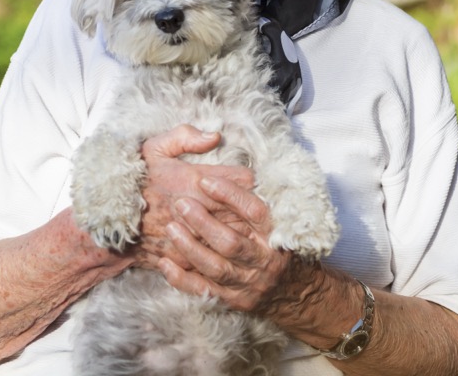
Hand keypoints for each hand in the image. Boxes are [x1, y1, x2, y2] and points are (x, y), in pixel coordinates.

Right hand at [133, 125, 254, 269]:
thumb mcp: (154, 148)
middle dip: (251, 208)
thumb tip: (214, 136)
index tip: (247, 179)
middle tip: (253, 205)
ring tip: (244, 226)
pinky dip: (223, 254)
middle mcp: (198, 210)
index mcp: (194, 181)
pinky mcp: (185, 259)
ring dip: (242, 232)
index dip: (248, 179)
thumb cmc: (132, 181)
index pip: (243, 180)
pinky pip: (215, 259)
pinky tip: (224, 247)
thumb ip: (185, 137)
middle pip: (245, 212)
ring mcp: (192, 238)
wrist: (106, 220)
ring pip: (234, 238)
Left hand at [156, 174, 323, 316]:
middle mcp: (262, 258)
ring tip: (171, 228)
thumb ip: (248, 193)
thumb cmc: (272, 243)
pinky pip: (204, 291)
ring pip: (216, 267)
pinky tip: (165, 264)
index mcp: (273, 232)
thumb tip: (225, 156)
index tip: (204, 180)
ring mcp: (247, 282)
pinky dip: (182, 278)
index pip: (254, 210)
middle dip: (203, 223)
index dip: (229, 194)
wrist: (293, 292)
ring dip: (190, 248)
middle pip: (232, 242)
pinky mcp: (232, 299)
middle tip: (180, 203)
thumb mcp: (272, 217)